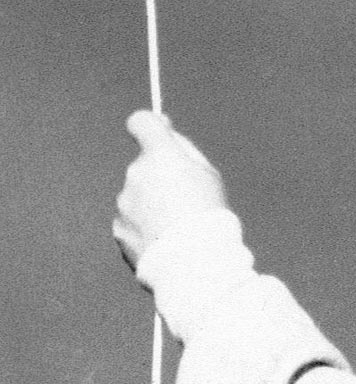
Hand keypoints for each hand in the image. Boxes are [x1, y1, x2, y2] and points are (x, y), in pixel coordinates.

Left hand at [114, 110, 229, 268]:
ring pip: (138, 195)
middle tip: (188, 200)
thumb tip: (167, 139)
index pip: (141, 122)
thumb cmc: (208, 215)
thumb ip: (184, 153)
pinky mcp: (118, 228)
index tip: (160, 131)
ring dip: (154, 205)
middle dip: (161, 177)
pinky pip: (132, 220)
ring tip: (179, 227)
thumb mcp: (208, 175)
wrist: (192, 261)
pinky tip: (166, 240)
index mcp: (160, 155)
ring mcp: (123, 202)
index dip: (150, 124)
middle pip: (146, 165)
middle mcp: (135, 174)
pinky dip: (146, 227)